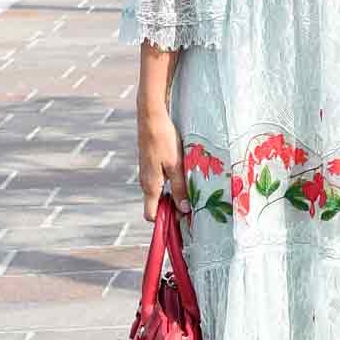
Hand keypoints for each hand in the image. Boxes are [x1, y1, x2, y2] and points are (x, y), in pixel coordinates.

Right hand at [137, 109, 188, 223]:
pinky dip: (171, 185)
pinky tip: (184, 178)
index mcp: (151, 186)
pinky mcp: (151, 166)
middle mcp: (146, 183)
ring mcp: (147, 174)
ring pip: (160, 193)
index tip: (183, 219)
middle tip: (193, 206)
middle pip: (157, 206)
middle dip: (173, 209)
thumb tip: (184, 210)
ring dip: (174, 196)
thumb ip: (180, 188)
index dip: (165, 221)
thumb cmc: (163, 140)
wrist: (151, 118)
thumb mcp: (176, 166)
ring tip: (192, 193)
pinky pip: (161, 182)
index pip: (151, 215)